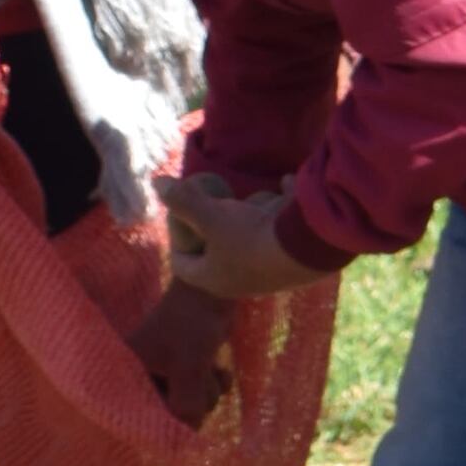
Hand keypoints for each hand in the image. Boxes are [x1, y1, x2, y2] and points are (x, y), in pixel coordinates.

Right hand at [129, 284, 235, 427]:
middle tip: (199, 380)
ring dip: (207, 391)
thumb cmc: (191, 326)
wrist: (213, 290)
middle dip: (193, 402)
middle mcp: (138, 374)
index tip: (185, 419)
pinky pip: (200, 391)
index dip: (164, 422)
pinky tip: (218, 370)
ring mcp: (162, 370)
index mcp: (125, 372)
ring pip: (190, 404)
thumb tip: (187, 437)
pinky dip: (213, 383)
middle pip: (168, 413)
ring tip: (208, 368)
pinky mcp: (183, 366)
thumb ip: (185, 407)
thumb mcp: (188, 370)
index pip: (140, 415)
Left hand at [162, 177, 327, 301]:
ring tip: (247, 200)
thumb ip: (182, 199)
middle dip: (215, 229)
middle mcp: (242, 283)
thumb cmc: (250, 235)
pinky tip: (283, 187)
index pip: (183, 265)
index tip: (179, 221)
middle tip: (212, 207)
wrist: (309, 246)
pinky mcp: (298, 262)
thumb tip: (156, 182)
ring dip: (248, 221)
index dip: (176, 242)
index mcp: (214, 279)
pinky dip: (281, 211)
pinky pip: (282, 233)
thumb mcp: (209, 213)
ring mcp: (273, 274)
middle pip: (219, 256)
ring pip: (251, 245)